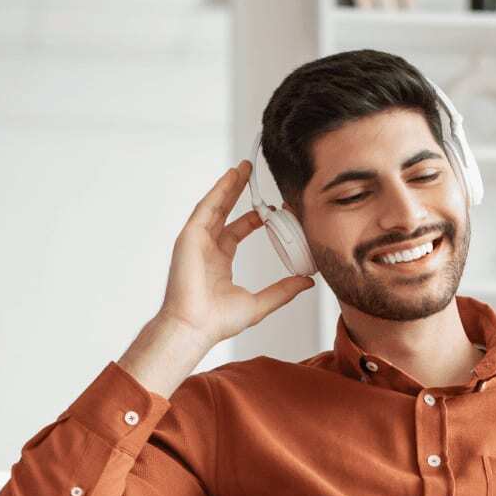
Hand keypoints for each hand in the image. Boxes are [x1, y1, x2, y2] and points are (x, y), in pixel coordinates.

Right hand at [156, 160, 314, 349]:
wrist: (196, 327)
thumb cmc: (218, 322)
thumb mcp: (259, 303)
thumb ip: (283, 291)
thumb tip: (307, 281)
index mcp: (219, 262)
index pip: (237, 232)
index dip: (255, 219)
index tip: (276, 211)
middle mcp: (206, 249)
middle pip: (224, 213)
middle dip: (238, 193)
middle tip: (253, 175)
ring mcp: (196, 242)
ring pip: (215, 206)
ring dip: (228, 186)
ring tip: (243, 168)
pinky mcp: (189, 237)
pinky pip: (206, 208)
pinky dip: (218, 191)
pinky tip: (230, 178)